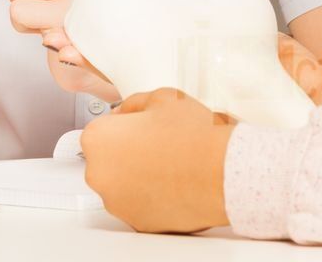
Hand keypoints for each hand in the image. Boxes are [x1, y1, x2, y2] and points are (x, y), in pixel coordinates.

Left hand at [81, 88, 232, 233]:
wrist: (225, 172)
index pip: (102, 129)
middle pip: (107, 159)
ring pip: (121, 185)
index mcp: (97, 139)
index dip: (125, 127)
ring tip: (167, 165)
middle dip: (126, 153)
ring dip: (136, 177)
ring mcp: (116, 202)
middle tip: (156, 146)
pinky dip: (150, 198)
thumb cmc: (194, 136)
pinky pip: (138, 206)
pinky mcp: (138, 223)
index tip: (141, 130)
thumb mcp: (160, 97)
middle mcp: (99, 174)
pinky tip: (171, 185)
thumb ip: (132, 104)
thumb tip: (124, 113)